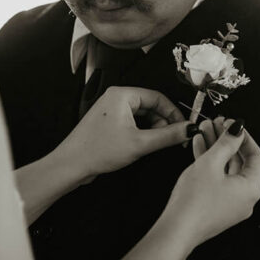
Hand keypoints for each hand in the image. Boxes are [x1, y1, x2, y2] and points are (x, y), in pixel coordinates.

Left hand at [59, 86, 194, 184]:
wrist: (72, 164)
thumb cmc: (96, 150)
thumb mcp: (140, 143)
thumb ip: (168, 136)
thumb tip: (187, 129)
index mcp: (122, 95)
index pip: (158, 97)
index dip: (174, 113)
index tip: (184, 127)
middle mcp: (116, 99)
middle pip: (151, 106)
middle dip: (163, 123)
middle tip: (173, 138)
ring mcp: (112, 111)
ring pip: (143, 115)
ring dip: (153, 129)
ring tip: (156, 144)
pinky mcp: (109, 123)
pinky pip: (133, 122)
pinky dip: (142, 132)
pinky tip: (144, 144)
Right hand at [165, 118, 259, 249]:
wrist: (176, 229)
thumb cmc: (194, 202)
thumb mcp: (211, 163)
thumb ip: (226, 143)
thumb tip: (237, 129)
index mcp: (251, 188)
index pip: (255, 156)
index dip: (243, 137)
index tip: (232, 125)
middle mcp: (245, 198)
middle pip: (240, 162)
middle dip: (226, 140)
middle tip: (216, 124)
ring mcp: (231, 203)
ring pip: (227, 169)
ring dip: (216, 149)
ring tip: (204, 130)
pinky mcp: (217, 206)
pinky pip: (218, 180)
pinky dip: (210, 164)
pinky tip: (199, 147)